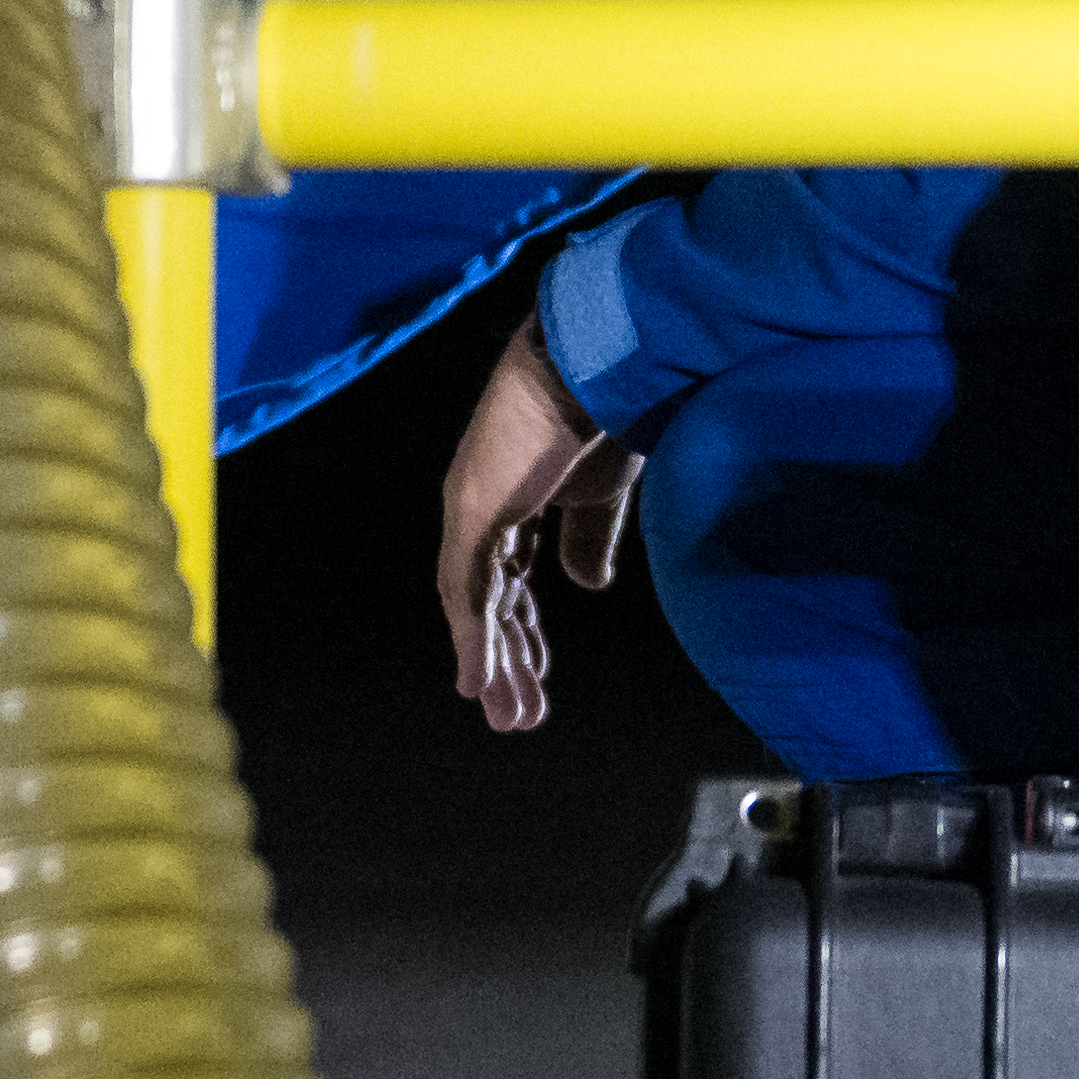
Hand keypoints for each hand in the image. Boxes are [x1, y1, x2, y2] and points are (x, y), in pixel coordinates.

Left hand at [434, 334, 643, 732]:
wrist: (604, 361)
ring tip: (506, 715)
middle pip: (489, 600)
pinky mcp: (471, 505)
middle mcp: (482, 506)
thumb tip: (587, 589)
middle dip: (506, 660)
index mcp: (516, 501)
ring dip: (490, 661)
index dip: (523, 634)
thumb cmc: (610, 410)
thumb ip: (590, 541)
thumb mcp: (604, 494)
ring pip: (473, 602)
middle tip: (516, 717)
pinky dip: (471, 636)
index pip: (512, 581)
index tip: (538, 679)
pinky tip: (477, 680)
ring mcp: (471, 505)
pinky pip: (468, 586)